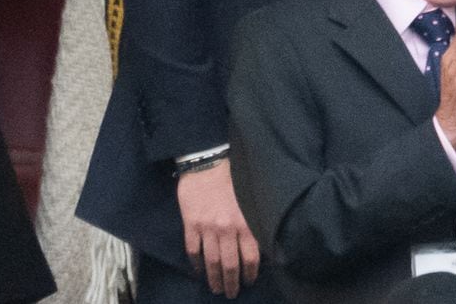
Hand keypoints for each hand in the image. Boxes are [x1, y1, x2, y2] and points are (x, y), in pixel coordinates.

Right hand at [175, 160, 259, 298]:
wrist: (207, 164)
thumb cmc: (234, 180)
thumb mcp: (252, 199)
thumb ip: (256, 221)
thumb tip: (264, 243)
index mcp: (245, 222)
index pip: (250, 257)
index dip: (250, 274)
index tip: (249, 282)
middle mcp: (227, 228)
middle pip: (229, 265)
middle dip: (231, 283)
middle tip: (231, 293)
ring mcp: (207, 228)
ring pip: (211, 262)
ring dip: (214, 279)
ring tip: (216, 288)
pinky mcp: (191, 225)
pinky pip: (193, 251)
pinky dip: (196, 265)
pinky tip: (199, 272)